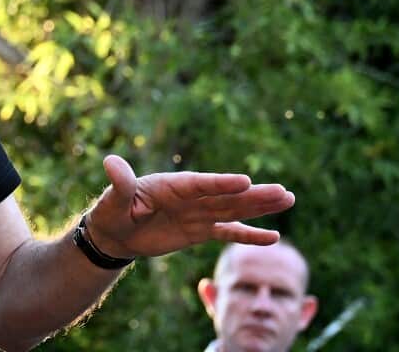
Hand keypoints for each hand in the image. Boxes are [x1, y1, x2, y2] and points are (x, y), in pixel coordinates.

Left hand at [83, 155, 294, 259]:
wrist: (115, 234)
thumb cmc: (111, 212)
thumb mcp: (113, 200)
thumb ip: (120, 183)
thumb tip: (110, 162)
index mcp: (171, 186)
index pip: (200, 184)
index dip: (221, 184)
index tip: (245, 181)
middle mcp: (190, 197)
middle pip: (226, 196)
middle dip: (254, 196)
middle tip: (284, 192)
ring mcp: (197, 214)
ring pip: (233, 211)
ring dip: (259, 208)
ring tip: (287, 199)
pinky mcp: (199, 231)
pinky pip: (227, 233)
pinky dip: (248, 235)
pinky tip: (273, 237)